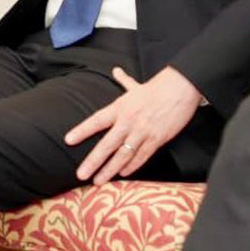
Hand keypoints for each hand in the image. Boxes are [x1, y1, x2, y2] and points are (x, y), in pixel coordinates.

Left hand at [65, 65, 202, 184]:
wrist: (181, 90)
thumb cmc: (157, 88)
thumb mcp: (136, 86)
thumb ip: (124, 81)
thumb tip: (116, 70)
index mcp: (120, 108)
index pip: (96, 121)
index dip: (82, 131)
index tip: (68, 140)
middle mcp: (128, 121)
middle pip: (107, 144)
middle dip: (93, 161)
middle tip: (81, 174)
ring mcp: (142, 132)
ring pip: (123, 155)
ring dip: (110, 169)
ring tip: (99, 180)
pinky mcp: (157, 139)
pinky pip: (142, 156)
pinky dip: (132, 165)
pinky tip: (123, 173)